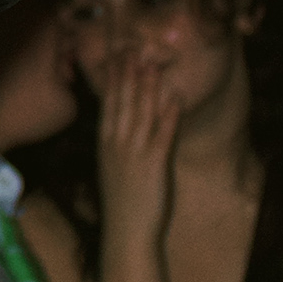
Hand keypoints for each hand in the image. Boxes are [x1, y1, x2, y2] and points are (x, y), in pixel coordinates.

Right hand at [95, 48, 184, 242]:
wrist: (127, 233)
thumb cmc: (123, 203)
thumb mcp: (114, 168)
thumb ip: (120, 146)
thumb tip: (126, 127)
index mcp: (106, 144)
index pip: (109, 104)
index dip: (114, 78)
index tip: (117, 56)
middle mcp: (117, 144)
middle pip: (123, 102)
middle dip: (128, 74)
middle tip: (132, 48)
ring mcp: (135, 153)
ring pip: (142, 112)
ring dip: (148, 86)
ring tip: (152, 62)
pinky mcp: (154, 164)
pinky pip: (163, 134)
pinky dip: (170, 114)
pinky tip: (176, 96)